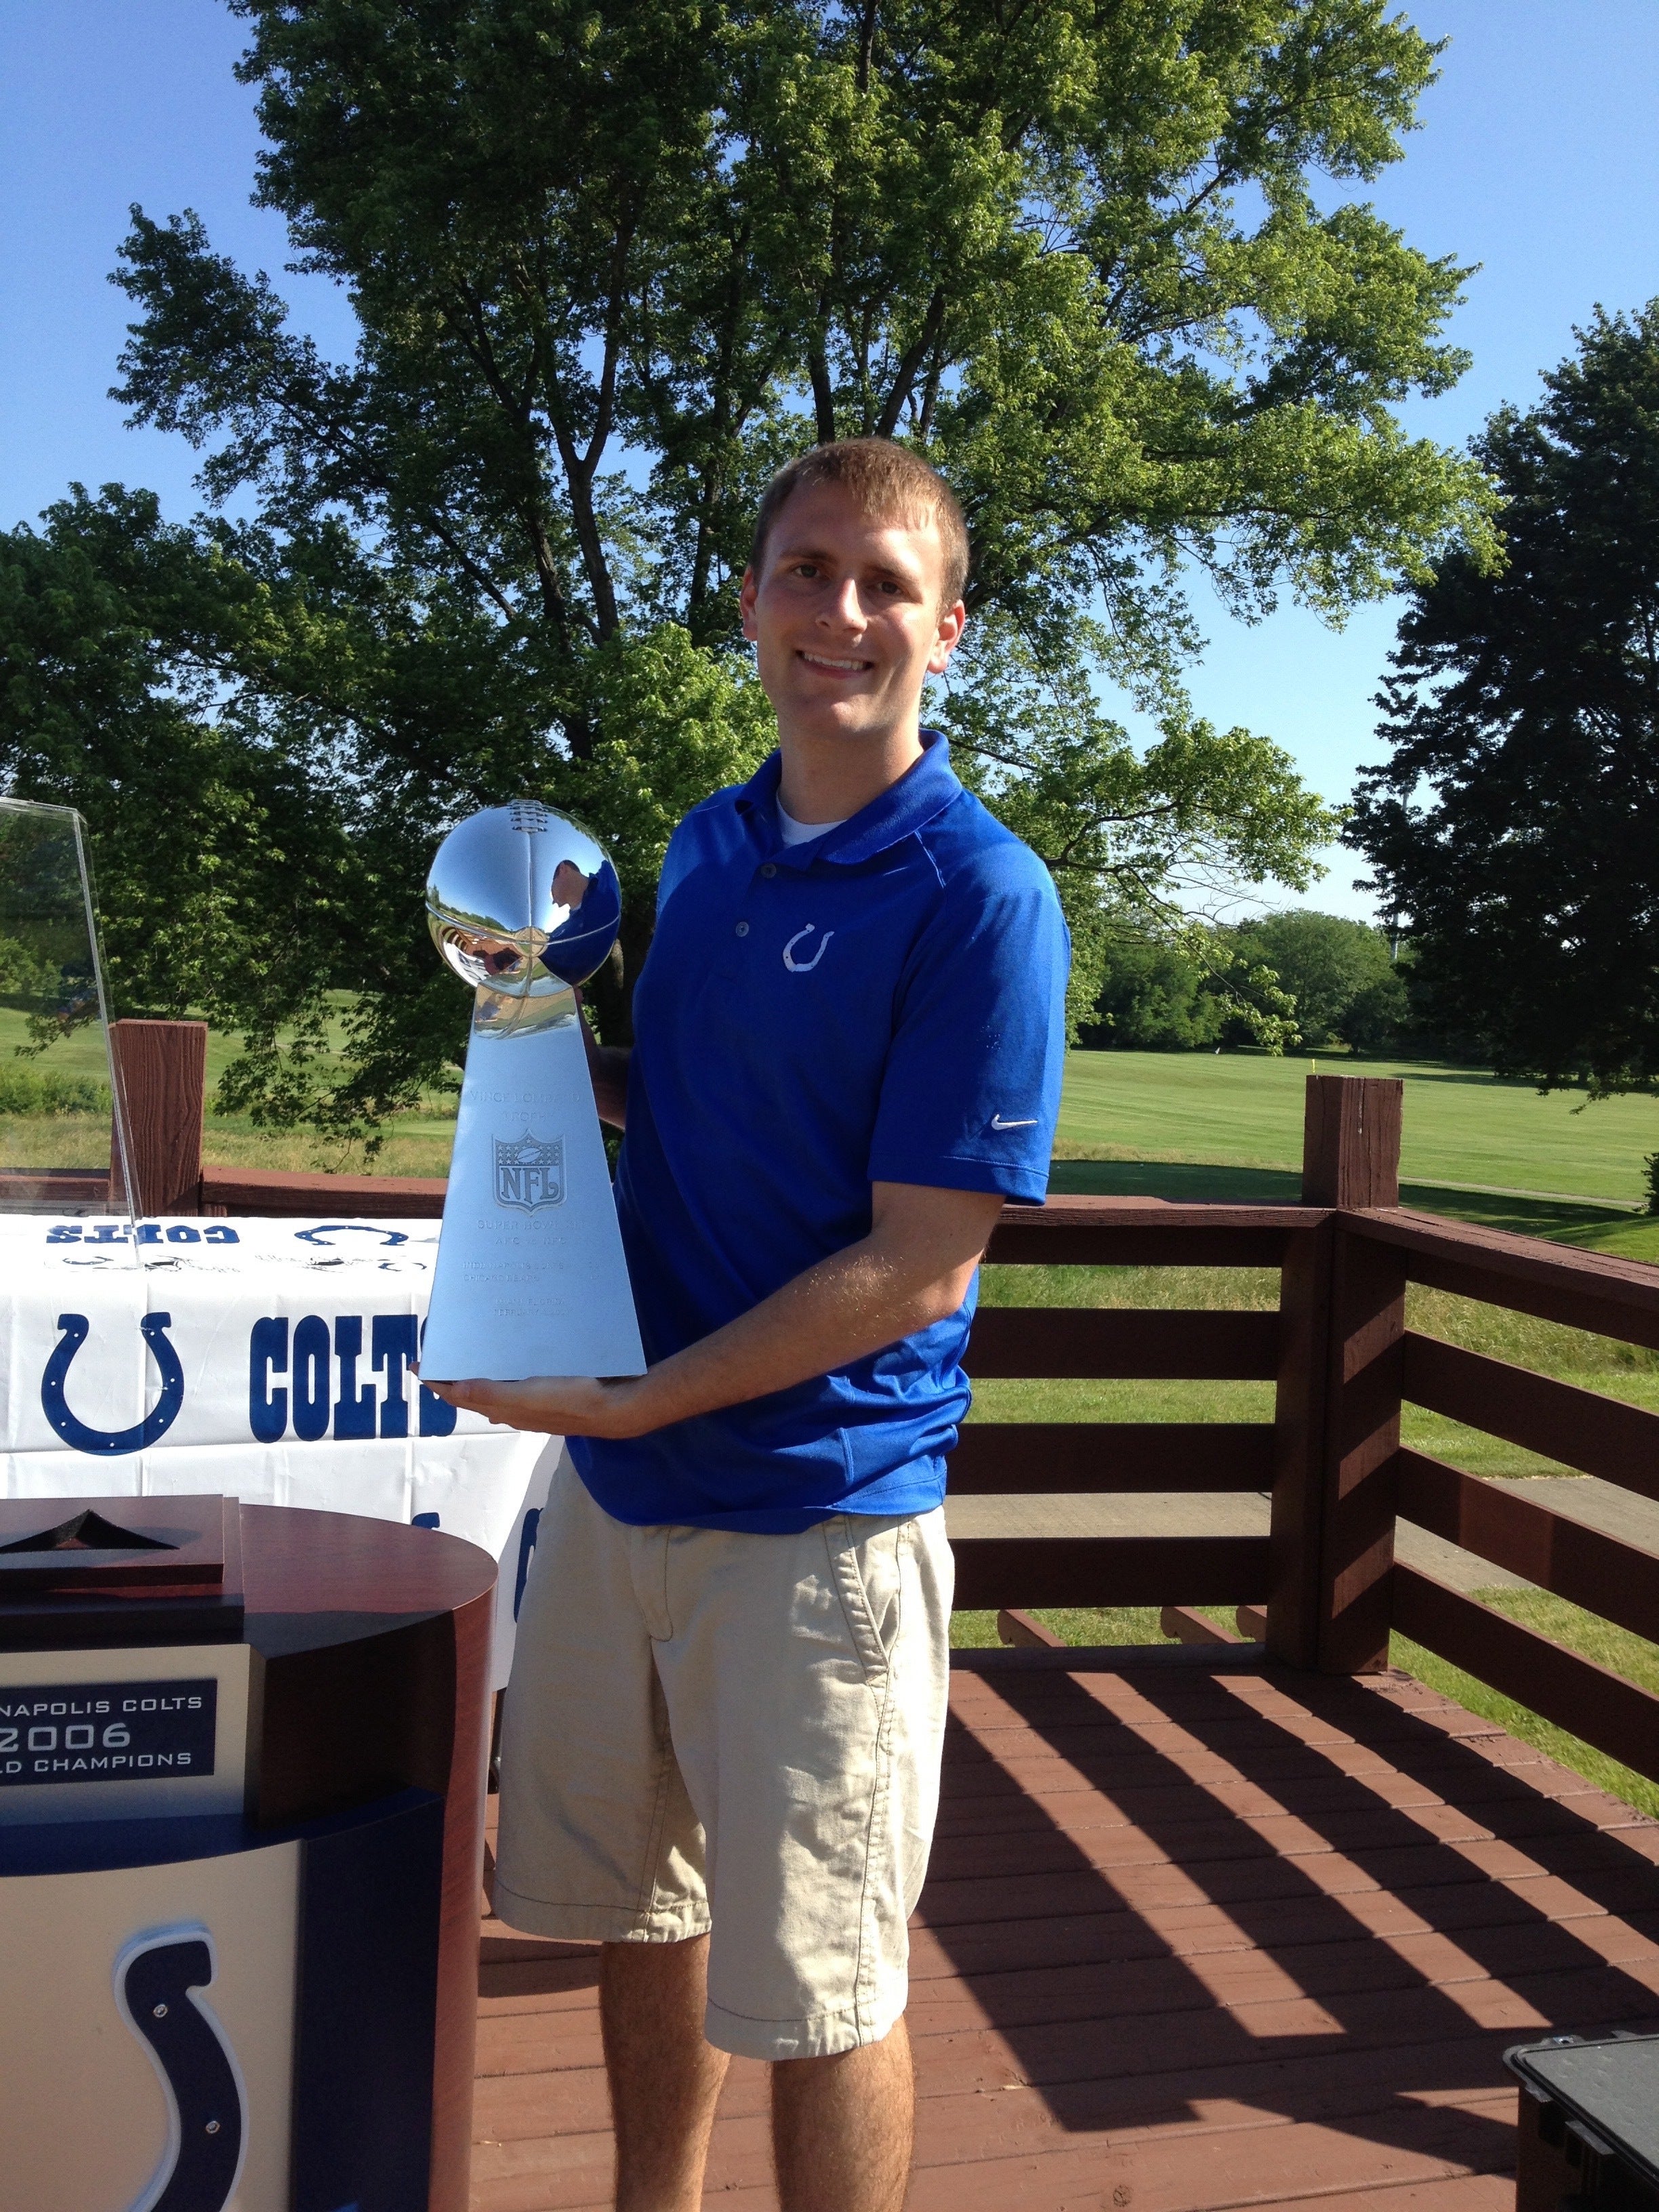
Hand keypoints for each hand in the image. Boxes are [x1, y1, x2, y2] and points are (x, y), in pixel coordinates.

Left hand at [417, 1372, 654, 1437]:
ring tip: (466, 1359)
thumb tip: (454, 1387)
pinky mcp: (549, 1395)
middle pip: (474, 1395)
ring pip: (494, 1392)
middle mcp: (513, 1410)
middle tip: (440, 1358)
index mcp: (505, 1409)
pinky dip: (501, 1376)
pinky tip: (509, 1366)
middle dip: (454, 1379)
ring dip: (476, 1378)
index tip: (419, 1366)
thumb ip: (492, 1393)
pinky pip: (514, 1386)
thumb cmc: (570, 1400)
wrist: (614, 1408)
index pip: (462, 1397)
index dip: (439, 1383)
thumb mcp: (528, 1396)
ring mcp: (532, 1405)